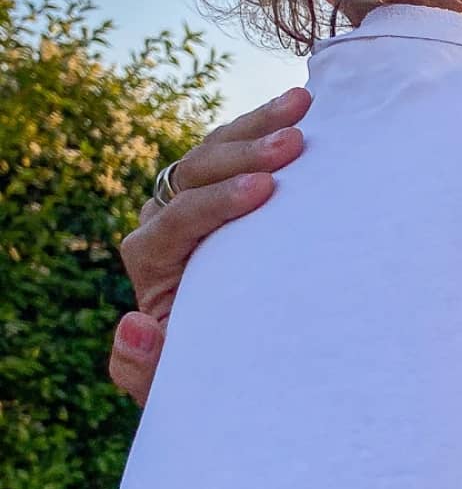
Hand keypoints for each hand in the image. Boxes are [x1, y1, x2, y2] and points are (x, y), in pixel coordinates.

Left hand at [109, 87, 310, 402]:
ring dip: (260, 124)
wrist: (241, 351)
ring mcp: (192, 196)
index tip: (267, 189)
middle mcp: (162, 219)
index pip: (178, 219)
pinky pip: (237, 144)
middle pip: (194, 171)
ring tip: (303, 106)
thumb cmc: (217, 369)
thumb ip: (143, 369)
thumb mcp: (177, 385)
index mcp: (149, 260)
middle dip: (245, 153)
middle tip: (295, 142)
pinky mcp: (222, 187)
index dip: (218, 202)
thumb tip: (131, 324)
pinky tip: (303, 104)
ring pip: (214, 146)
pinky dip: (266, 124)